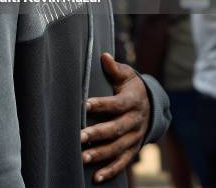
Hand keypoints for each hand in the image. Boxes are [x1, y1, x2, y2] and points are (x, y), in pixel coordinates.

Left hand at [80, 53, 149, 183]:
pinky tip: (96, 177)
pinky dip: (110, 170)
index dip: (101, 104)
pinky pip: (123, 162)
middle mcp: (135, 121)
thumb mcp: (126, 75)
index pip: (116, 104)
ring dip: (101, 153)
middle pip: (116, 129)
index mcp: (133, 101)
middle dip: (98, 133)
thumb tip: (103, 56)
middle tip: (80, 136)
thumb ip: (114, 68)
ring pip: (118, 148)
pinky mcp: (133, 149)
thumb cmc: (131, 86)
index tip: (85, 105)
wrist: (152, 105)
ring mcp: (135, 137)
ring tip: (83, 157)